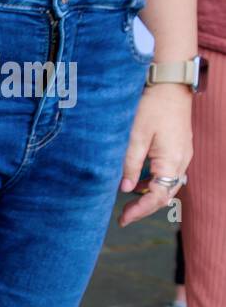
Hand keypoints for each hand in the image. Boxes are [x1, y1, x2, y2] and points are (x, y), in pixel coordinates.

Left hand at [118, 83, 192, 226]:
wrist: (170, 86)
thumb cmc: (152, 108)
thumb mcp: (135, 137)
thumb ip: (130, 164)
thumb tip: (126, 189)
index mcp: (172, 161)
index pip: (158, 197)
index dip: (140, 211)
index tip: (123, 219)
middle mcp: (181, 161)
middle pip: (165, 195)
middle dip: (144, 208)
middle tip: (123, 217)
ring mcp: (182, 156)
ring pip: (167, 185)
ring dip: (149, 197)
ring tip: (128, 204)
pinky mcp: (178, 150)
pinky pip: (168, 174)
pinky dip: (154, 183)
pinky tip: (138, 184)